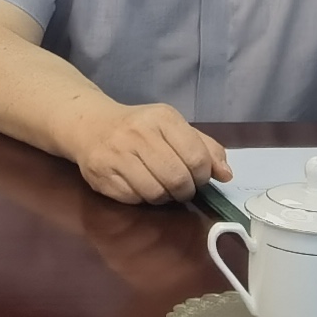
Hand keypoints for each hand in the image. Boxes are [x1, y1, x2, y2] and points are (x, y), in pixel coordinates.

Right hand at [63, 101, 226, 204]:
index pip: (197, 157)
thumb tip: (226, 175)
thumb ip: (204, 148)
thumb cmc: (139, 128)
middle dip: (185, 190)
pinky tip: (140, 185)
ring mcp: (117, 154)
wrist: (89, 124)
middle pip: (178, 179)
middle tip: (180, 187)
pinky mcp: (101, 174)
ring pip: (156, 192)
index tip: (197, 176)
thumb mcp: (173, 127)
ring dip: (164, 197)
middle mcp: (138, 133)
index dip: (203, 175)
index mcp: (162, 118)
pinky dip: (142, 198)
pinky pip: (133, 198)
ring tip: (161, 187)